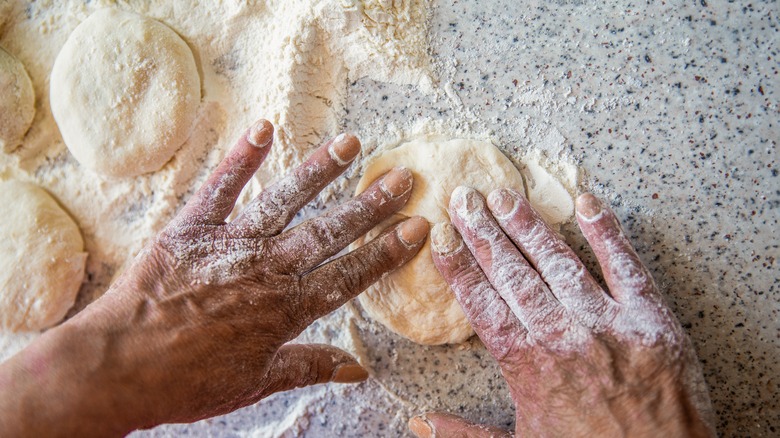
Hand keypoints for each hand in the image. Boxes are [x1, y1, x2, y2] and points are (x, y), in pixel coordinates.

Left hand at [0, 120, 428, 435]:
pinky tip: (263, 128)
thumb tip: (357, 370)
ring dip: (319, 171)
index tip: (417, 226)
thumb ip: (308, 367)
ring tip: (351, 144)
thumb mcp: (254, 382)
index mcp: (285, 309)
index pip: (350, 275)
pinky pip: (218, 188)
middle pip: (328, 231)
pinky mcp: (190, 229)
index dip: (387, 250)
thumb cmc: (184, 382)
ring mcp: (228, 244)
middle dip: (370, 205)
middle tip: (403, 177)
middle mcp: (265, 270)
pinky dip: (239, 158)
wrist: (115, 369)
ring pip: (284, 201)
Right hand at [409, 187, 713, 436]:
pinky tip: (586, 203)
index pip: (481, 304)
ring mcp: (608, 324)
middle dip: (484, 232)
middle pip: (513, 274)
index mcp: (527, 366)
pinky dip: (607, 233)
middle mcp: (561, 337)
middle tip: (465, 197)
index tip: (441, 238)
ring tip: (505, 195)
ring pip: (559, 262)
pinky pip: (626, 267)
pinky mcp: (651, 320)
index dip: (459, 268)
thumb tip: (418, 423)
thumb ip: (464, 434)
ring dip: (529, 225)